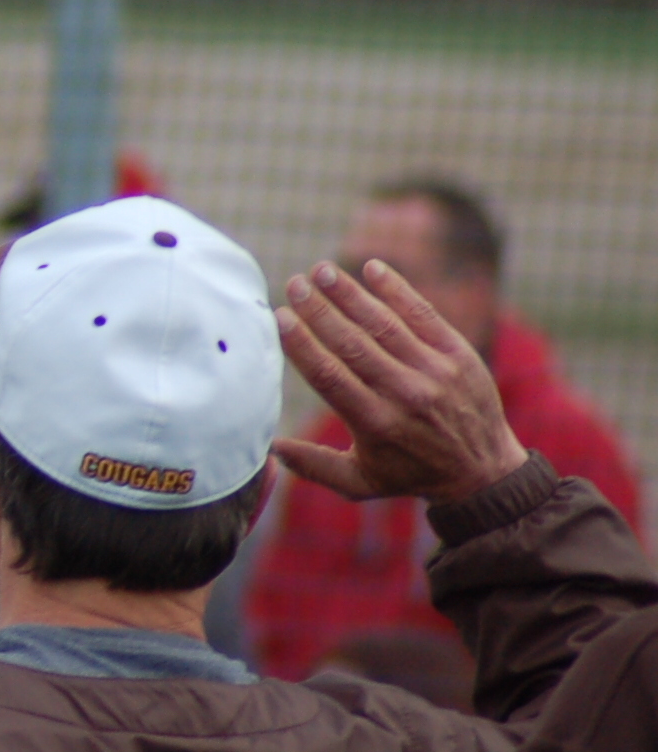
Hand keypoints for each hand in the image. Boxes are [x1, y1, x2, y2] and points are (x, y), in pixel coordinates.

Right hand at [274, 259, 527, 503]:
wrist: (483, 471)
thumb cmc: (410, 474)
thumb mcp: (359, 483)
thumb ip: (313, 466)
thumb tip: (268, 448)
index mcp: (375, 424)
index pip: (330, 376)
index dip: (302, 344)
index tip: (281, 316)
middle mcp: (405, 395)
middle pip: (353, 344)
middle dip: (320, 310)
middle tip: (295, 283)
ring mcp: (434, 371)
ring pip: (384, 324)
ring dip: (351, 294)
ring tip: (323, 269)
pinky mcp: (458, 354)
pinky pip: (424, 315)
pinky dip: (398, 290)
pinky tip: (373, 269)